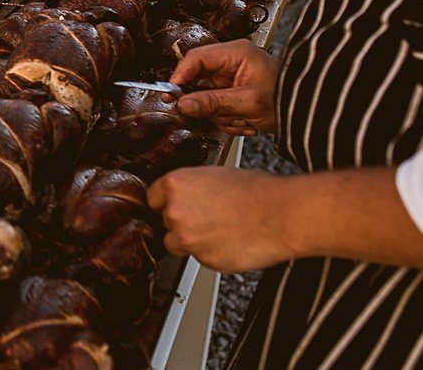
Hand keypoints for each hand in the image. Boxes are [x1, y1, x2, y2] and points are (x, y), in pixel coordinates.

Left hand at [148, 167, 295, 272]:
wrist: (282, 214)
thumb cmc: (257, 192)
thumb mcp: (214, 176)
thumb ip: (191, 189)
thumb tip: (185, 197)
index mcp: (175, 184)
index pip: (153, 198)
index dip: (167, 203)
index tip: (175, 208)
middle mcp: (175, 212)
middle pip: (166, 222)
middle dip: (183, 223)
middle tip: (209, 219)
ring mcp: (188, 238)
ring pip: (179, 244)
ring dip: (194, 242)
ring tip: (222, 231)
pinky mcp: (205, 260)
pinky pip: (202, 259)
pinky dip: (213, 254)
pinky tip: (232, 242)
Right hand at [169, 39, 277, 136]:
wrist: (305, 113)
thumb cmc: (286, 99)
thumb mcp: (247, 103)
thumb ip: (212, 103)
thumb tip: (183, 104)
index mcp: (235, 53)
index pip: (196, 59)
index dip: (180, 76)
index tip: (172, 94)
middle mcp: (231, 61)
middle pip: (199, 80)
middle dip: (207, 103)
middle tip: (215, 115)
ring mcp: (231, 76)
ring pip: (206, 96)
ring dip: (219, 114)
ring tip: (241, 120)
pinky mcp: (232, 90)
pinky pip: (216, 104)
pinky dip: (226, 117)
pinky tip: (244, 121)